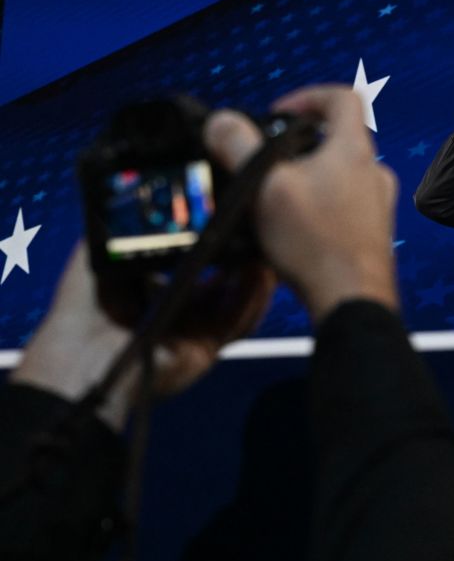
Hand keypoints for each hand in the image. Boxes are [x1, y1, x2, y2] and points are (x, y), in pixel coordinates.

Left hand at [13, 243, 273, 429]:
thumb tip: (143, 198)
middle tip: (259, 235)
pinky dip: (252, 301)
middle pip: (221, 280)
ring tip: (265, 253)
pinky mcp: (207, 349)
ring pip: (235, 300)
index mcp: (150, 289)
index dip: (214, 242)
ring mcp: (193, 331)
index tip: (231, 220)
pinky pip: (238, 324)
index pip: (193, 261)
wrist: (82, 362)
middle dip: (242, 259)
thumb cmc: (82, 310)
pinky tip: (259, 277)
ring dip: (252, 278)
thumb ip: (120, 229)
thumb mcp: (94, 256)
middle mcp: (175, 309)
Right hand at [204, 85, 398, 320]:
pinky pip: (344, 205)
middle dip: (300, 145)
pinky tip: (295, 229)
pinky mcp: (373, 231)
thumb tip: (222, 122)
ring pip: (340, 174)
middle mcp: (374, 172)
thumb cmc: (315, 243)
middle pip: (338, 138)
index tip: (280, 113)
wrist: (351, 297)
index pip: (342, 98)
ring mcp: (378, 203)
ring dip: (308, 178)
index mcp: (354, 149)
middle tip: (270, 163)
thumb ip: (239, 147)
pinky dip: (320, 206)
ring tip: (277, 199)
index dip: (308, 96)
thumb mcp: (263, 186)